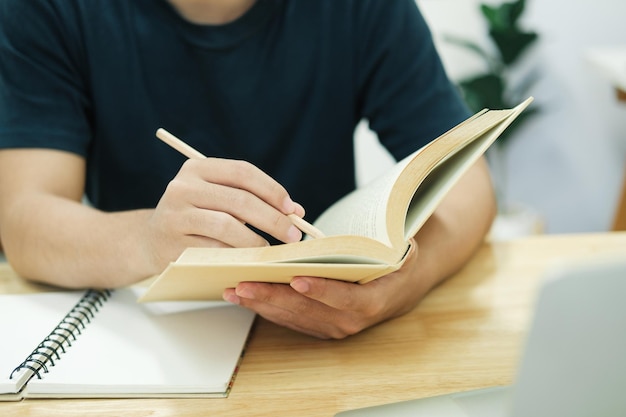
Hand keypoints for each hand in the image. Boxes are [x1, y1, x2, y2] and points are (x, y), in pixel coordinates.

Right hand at [143, 157, 304, 272]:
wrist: (151, 240)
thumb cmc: (197, 216)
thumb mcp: (218, 198)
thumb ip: (253, 199)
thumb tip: (297, 212)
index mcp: (197, 168)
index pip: (242, 172)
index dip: (272, 190)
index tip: (293, 209)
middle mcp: (182, 187)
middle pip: (239, 201)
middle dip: (272, 219)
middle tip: (292, 234)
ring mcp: (175, 215)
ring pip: (227, 227)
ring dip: (256, 241)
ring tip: (269, 250)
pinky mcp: (172, 243)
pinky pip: (214, 250)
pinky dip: (236, 256)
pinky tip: (248, 260)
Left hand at [223, 240, 425, 338]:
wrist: (401, 289)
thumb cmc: (397, 264)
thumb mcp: (401, 251)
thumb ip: (387, 245)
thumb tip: (374, 230)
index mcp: (372, 302)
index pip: (345, 298)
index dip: (322, 290)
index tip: (297, 279)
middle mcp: (350, 321)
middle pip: (307, 310)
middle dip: (273, 296)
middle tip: (245, 284)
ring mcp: (332, 328)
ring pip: (292, 317)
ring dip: (261, 304)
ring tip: (235, 289)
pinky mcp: (317, 326)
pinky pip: (288, 318)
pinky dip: (265, 307)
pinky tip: (243, 296)